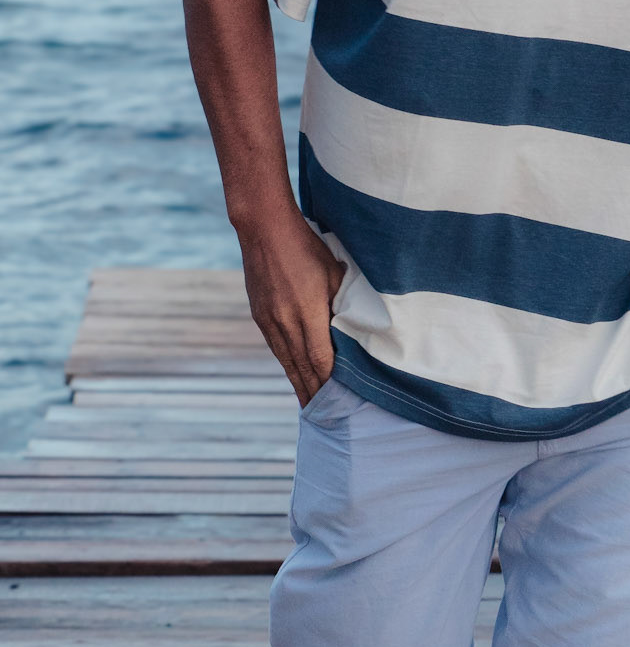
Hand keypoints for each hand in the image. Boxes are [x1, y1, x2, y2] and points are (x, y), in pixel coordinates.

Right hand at [238, 206, 345, 405]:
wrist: (264, 230)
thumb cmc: (306, 246)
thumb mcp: (334, 270)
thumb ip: (343, 300)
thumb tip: (352, 322)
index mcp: (307, 313)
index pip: (320, 358)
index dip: (328, 382)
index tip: (337, 400)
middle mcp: (285, 322)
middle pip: (301, 367)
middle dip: (312, 392)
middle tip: (324, 416)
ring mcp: (269, 321)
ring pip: (286, 360)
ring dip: (298, 382)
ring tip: (308, 401)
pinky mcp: (259, 315)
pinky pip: (275, 347)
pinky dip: (286, 363)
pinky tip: (293, 372)